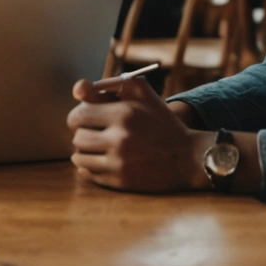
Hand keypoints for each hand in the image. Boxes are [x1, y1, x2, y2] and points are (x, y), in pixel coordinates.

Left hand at [67, 76, 211, 191]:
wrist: (188, 158)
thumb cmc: (161, 121)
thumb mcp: (143, 94)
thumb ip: (111, 84)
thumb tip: (78, 89)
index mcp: (123, 114)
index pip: (78, 116)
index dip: (78, 117)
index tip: (85, 119)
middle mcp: (120, 139)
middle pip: (77, 137)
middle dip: (82, 134)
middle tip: (92, 133)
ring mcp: (120, 163)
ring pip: (79, 157)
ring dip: (84, 152)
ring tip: (96, 147)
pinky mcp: (121, 181)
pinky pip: (88, 174)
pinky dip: (90, 167)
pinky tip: (102, 160)